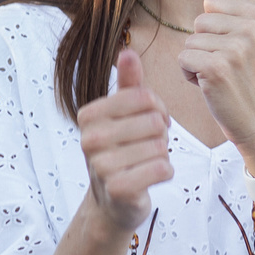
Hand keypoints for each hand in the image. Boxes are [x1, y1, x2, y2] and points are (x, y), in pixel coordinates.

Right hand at [76, 45, 174, 234]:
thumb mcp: (123, 116)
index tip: (150, 122)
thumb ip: (128, 84)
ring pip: (160, 146)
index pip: (144, 97)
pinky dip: (165, 173)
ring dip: (163, 155)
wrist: (113, 202)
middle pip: (153, 121)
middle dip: (161, 134)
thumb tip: (127, 52)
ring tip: (147, 161)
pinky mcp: (118, 189)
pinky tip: (151, 177)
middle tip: (149, 146)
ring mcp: (101, 166)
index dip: (157, 109)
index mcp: (89, 115)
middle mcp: (90, 139)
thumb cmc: (122, 151)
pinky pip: (162, 168)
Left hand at [182, 0, 254, 173]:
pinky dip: (189, 74)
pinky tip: (208, 86)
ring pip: (190, 40)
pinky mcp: (218, 69)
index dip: (213, 27)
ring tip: (219, 77)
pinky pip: (183, 58)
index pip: (213, 1)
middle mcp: (252, 29)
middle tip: (226, 67)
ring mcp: (236, 49)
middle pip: (199, 21)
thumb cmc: (250, 78)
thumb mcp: (251, 35)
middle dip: (204, 44)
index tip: (232, 48)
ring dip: (196, 61)